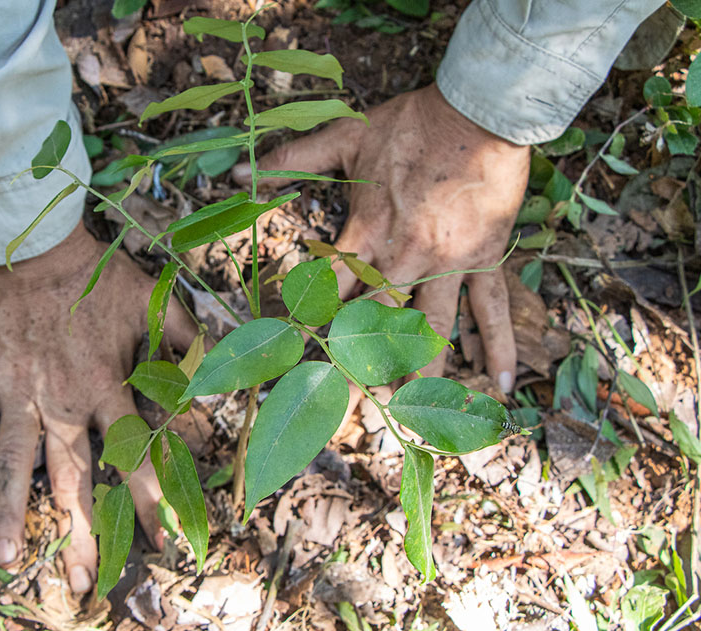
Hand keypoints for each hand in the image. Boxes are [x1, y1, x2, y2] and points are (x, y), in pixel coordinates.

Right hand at [0, 224, 194, 593]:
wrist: (37, 244)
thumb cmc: (98, 275)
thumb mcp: (153, 303)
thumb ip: (188, 341)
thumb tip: (217, 379)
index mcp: (104, 386)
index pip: (132, 452)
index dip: (149, 498)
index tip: (160, 542)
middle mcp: (62, 400)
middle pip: (73, 477)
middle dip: (81, 531)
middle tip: (81, 582)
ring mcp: (18, 392)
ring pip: (16, 461)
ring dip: (11, 511)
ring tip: (7, 560)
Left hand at [236, 84, 528, 390]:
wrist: (478, 113)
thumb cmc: (410, 125)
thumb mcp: (344, 137)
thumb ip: (291, 159)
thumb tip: (238, 173)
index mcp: (366, 234)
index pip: (326, 288)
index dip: (305, 320)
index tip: (290, 353)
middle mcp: (404, 259)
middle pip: (374, 324)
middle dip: (357, 365)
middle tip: (342, 407)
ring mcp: (447, 264)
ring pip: (431, 330)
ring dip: (419, 372)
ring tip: (408, 411)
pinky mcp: (483, 260)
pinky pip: (490, 310)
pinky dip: (498, 347)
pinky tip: (499, 385)